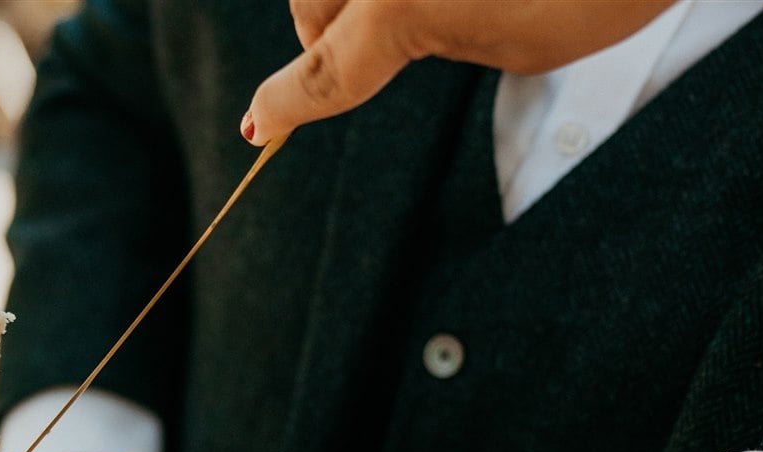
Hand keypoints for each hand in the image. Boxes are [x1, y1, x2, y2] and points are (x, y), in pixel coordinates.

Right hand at [245, 0, 676, 143]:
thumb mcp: (506, 43)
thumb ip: (412, 46)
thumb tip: (363, 48)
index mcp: (394, 4)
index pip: (325, 69)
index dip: (287, 104)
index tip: (255, 128)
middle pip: (315, 1)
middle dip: (336, 27)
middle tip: (394, 42)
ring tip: (443, 0)